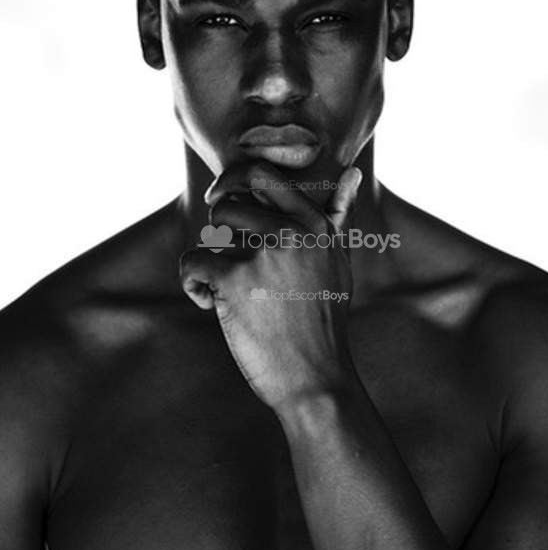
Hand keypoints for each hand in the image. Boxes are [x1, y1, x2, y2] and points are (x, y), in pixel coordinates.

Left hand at [179, 163, 361, 411]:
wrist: (315, 377)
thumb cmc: (323, 320)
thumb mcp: (337, 261)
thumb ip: (337, 215)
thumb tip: (353, 172)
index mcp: (314, 224)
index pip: (261, 174)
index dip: (231, 182)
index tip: (220, 202)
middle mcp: (291, 231)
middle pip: (227, 204)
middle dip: (219, 234)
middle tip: (230, 266)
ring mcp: (263, 253)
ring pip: (209, 234)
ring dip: (209, 262)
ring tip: (225, 291)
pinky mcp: (235, 280)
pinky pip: (192, 262)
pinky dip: (194, 285)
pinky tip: (213, 305)